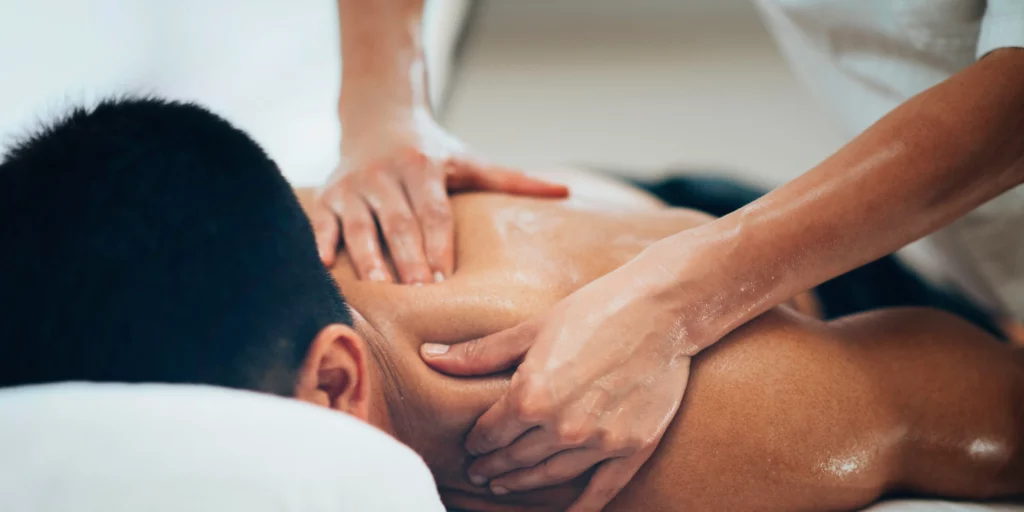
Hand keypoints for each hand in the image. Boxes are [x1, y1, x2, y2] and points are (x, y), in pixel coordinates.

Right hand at [311, 110, 567, 281]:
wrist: (378, 116)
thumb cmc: (432, 151)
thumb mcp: (470, 160)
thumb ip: (512, 179)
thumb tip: (565, 191)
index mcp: (423, 167)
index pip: (433, 211)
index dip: (438, 243)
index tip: (443, 277)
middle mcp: (385, 174)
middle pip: (399, 222)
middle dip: (407, 258)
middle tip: (416, 294)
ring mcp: (353, 185)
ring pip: (360, 225)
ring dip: (367, 258)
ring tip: (378, 289)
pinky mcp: (329, 195)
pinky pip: (322, 221)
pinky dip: (321, 242)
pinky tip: (324, 267)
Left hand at [421, 248, 696, 510]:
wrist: (662, 310)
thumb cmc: (594, 310)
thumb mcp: (532, 329)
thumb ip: (480, 353)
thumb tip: (431, 356)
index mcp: (531, 395)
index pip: (491, 432)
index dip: (477, 442)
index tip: (472, 445)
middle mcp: (562, 426)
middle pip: (516, 458)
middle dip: (493, 466)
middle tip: (479, 473)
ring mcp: (599, 442)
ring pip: (550, 476)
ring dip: (523, 484)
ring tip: (505, 485)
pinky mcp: (632, 448)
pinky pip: (600, 490)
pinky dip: (580, 508)